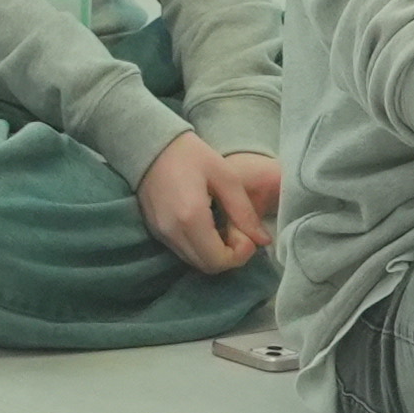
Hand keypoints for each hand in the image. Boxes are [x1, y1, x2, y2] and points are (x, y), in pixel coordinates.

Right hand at [139, 131, 283, 275]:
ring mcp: (162, 234)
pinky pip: (183, 252)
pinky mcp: (156, 231)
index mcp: (192, 218)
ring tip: (224, 229)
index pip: (219, 260)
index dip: (240, 255)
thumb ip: (244, 212)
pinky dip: (200, 247)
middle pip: (207, 266)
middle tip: (238, 234)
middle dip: (229, 256)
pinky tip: (208, 227)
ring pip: (195, 262)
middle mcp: (174, 232)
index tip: (248, 235)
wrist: (150, 145)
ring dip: (215, 253)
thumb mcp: (226, 177)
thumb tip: (263, 240)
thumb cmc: (191, 155)